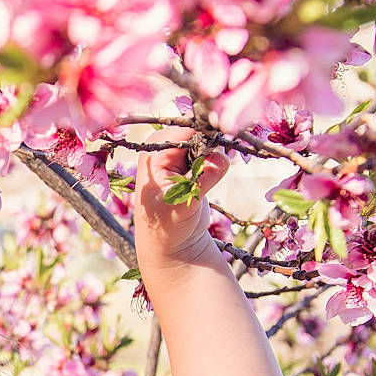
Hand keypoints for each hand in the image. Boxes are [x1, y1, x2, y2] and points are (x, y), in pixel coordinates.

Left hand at [131, 124, 230, 266]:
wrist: (171, 244)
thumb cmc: (166, 228)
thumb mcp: (183, 206)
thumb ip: (203, 180)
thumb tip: (222, 158)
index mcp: (153, 156)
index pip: (183, 132)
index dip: (202, 135)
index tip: (218, 143)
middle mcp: (164, 151)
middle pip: (195, 132)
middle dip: (209, 145)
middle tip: (213, 166)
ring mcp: (178, 156)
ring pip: (206, 141)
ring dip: (214, 155)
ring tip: (204, 181)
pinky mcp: (193, 164)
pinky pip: (211, 152)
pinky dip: (217, 162)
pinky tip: (209, 180)